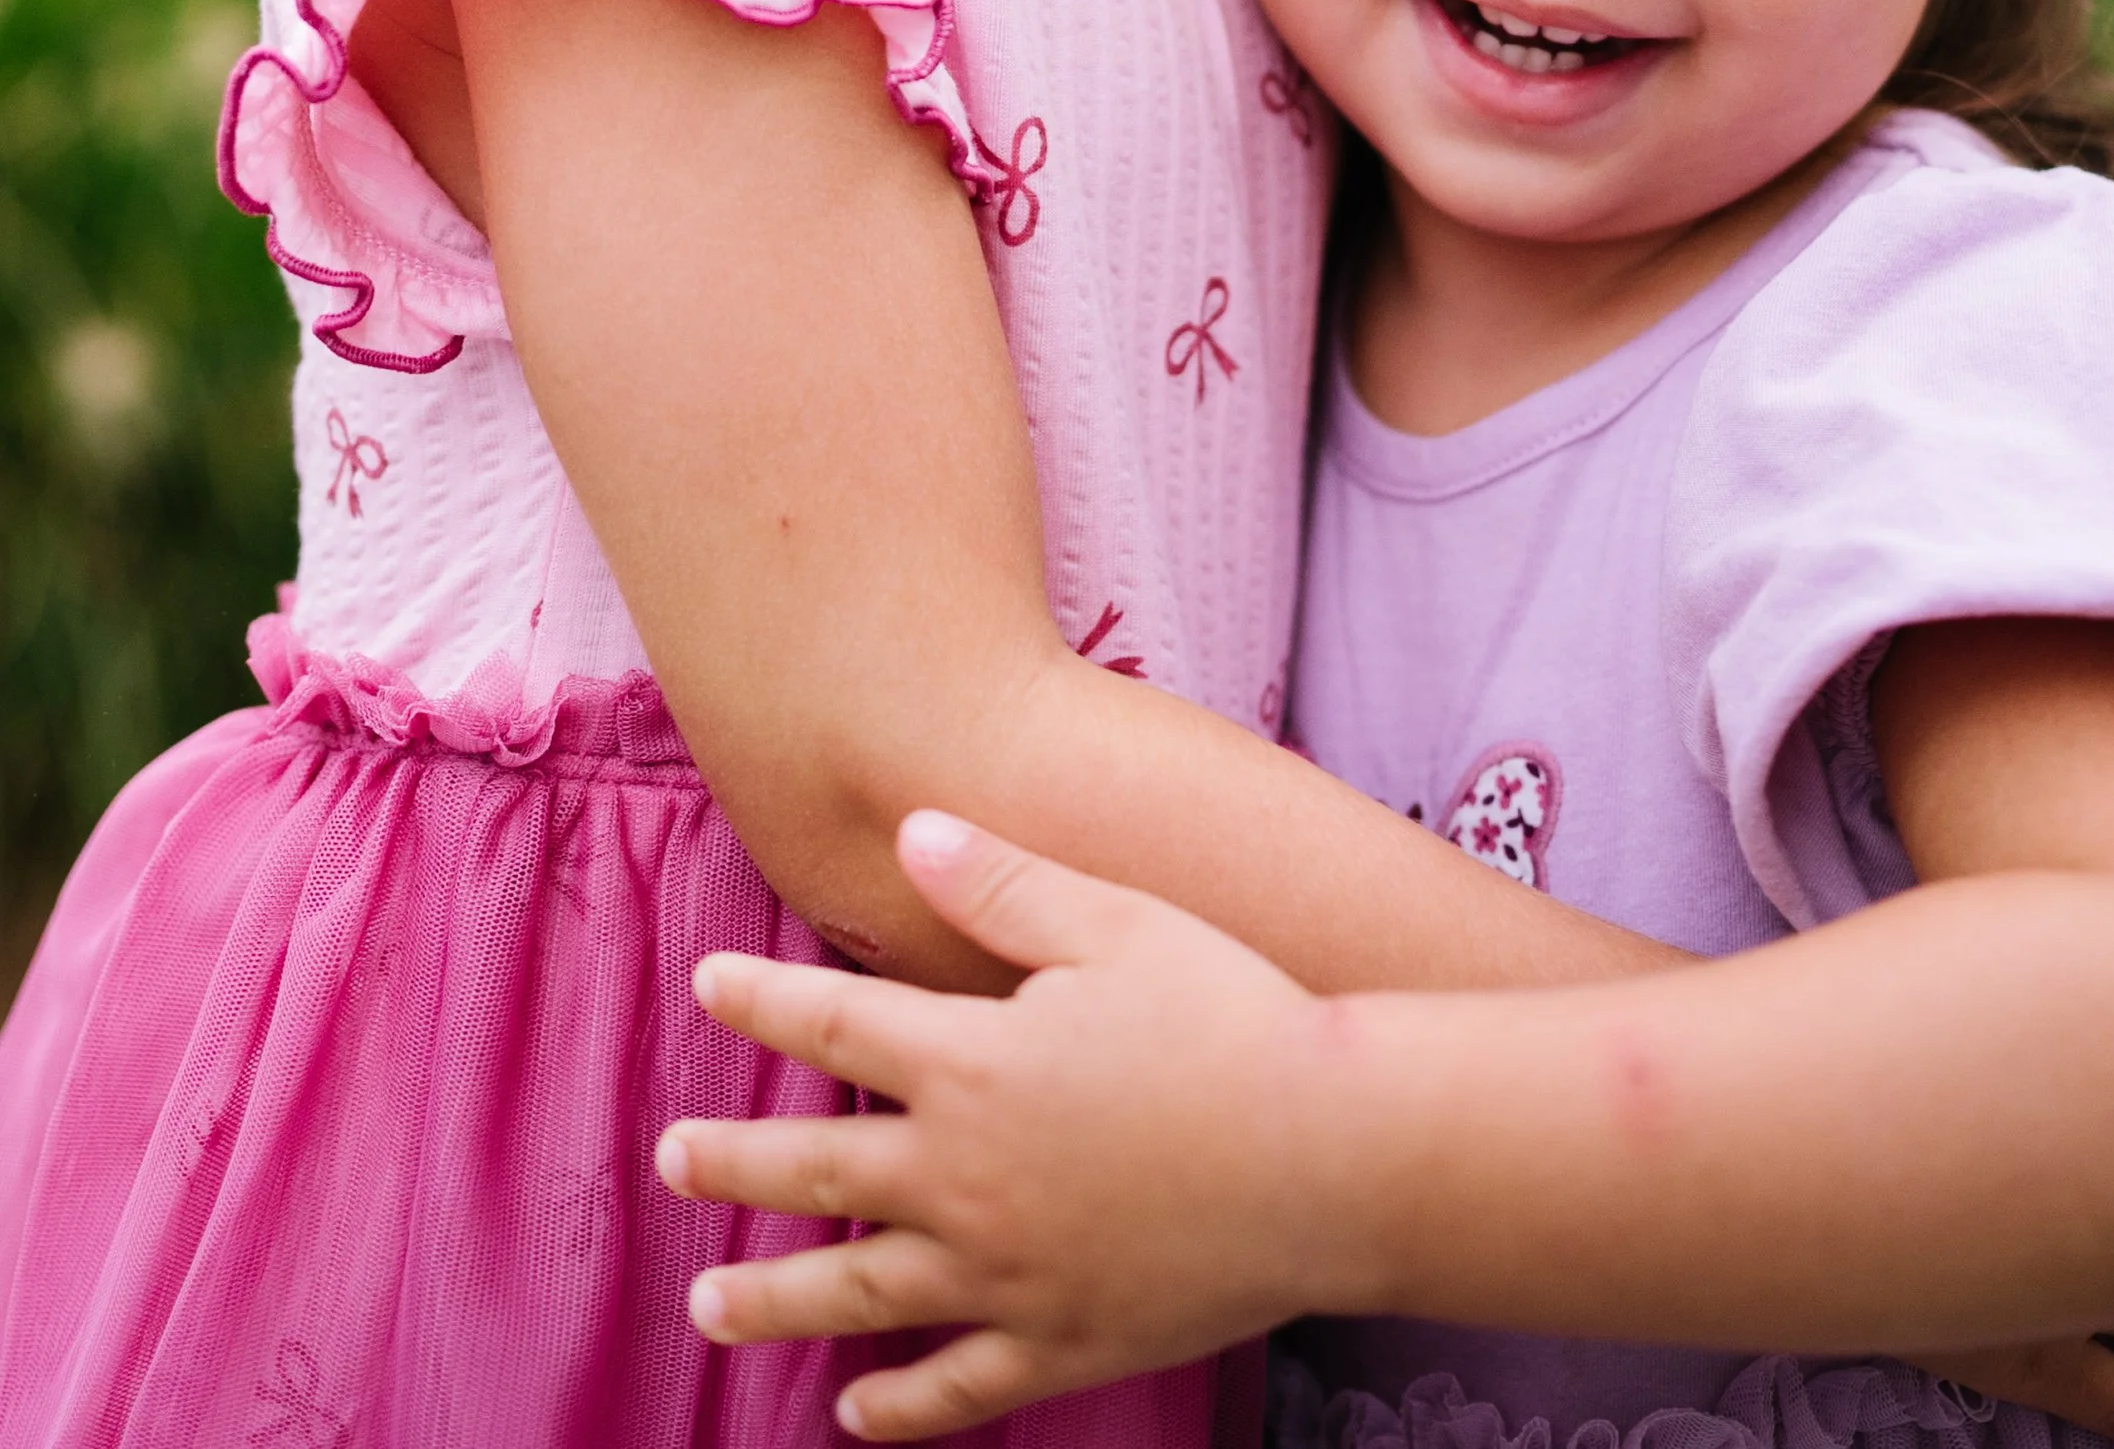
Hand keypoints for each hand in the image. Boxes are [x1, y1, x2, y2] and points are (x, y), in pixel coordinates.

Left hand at [658, 812, 1344, 1436]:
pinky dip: (895, 1409)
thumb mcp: (1115, 924)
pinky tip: (853, 1415)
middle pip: (817, 1170)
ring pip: (857, 1295)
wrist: (1335, 1156)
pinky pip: (953, 1389)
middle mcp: (964, 1176)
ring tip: (710, 1305)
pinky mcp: (1059, 1344)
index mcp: (973, 1062)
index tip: (707, 984)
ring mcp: (1005, 1274)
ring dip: (773, 1300)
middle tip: (670, 1159)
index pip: (835, 1024)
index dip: (762, 999)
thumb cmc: (1232, 1017)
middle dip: (733, 1162)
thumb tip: (908, 830)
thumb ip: (1000, 883)